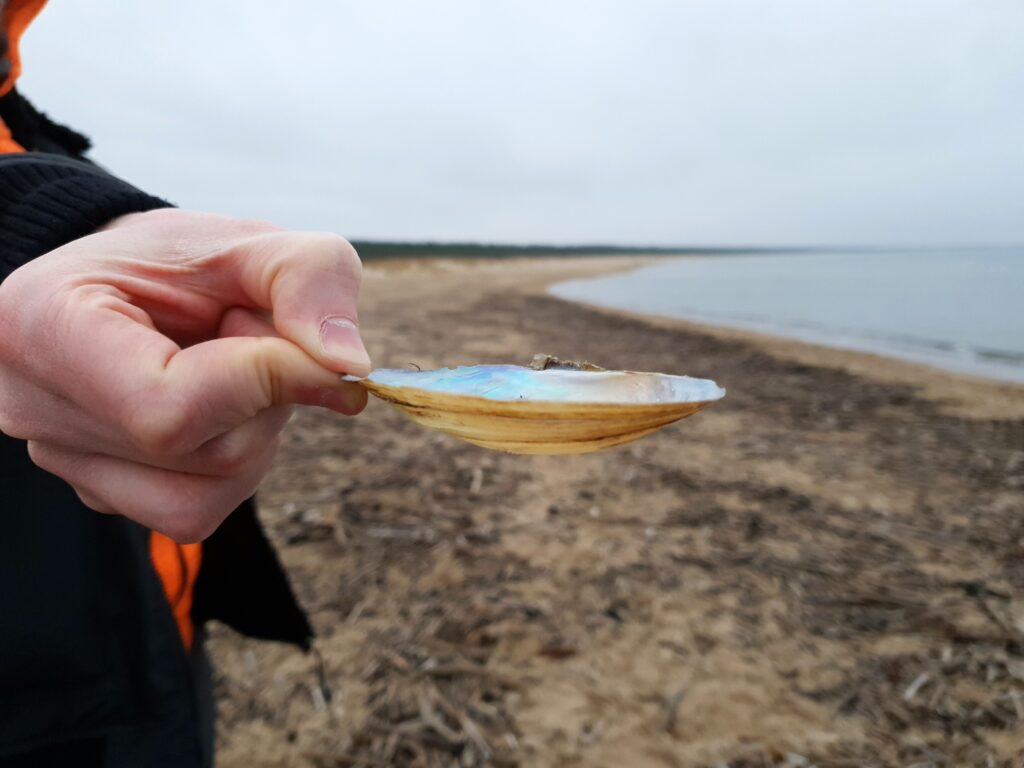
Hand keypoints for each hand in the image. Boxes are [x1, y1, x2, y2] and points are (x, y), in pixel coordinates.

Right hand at [0, 209, 370, 541]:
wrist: (130, 284)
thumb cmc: (181, 260)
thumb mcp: (251, 242)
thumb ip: (308, 280)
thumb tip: (349, 367)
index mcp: (43, 326)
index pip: (169, 408)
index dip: (267, 383)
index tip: (322, 356)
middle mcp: (35, 408)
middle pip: (201, 456)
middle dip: (267, 400)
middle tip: (250, 337)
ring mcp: (64, 461)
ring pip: (205, 497)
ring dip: (255, 436)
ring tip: (230, 371)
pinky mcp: (102, 491)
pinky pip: (196, 509)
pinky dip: (234, 462)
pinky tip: (219, 411)